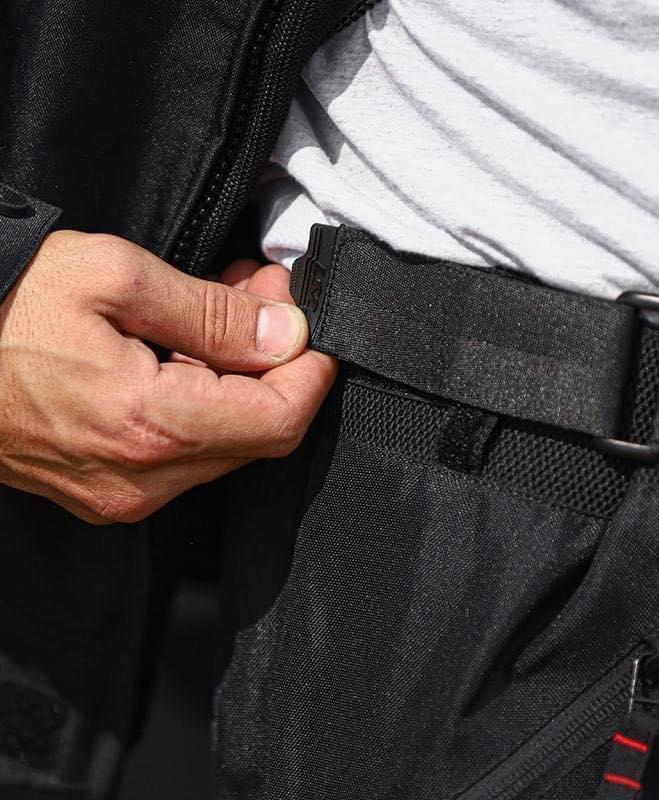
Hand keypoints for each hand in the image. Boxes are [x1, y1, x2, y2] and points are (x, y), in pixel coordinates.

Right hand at [0, 231, 336, 523]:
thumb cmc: (2, 307)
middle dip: (279, 365)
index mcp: (149, 425)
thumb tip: (286, 334)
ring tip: (228, 309)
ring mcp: (124, 493)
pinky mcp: (109, 492)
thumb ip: (212, 313)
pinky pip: (187, 453)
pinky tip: (192, 350)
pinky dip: (207, 402)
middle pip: (259, 433)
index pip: (278, 419)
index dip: (312, 373)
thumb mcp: (113, 277)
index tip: (314, 328)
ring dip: (243, 378)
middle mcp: (142, 478)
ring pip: (226, 443)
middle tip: (267, 297)